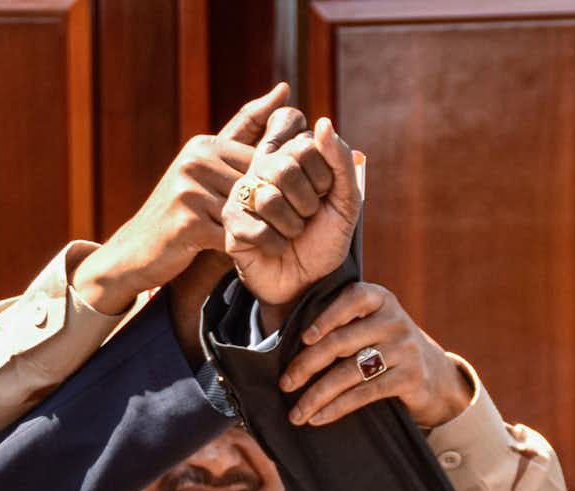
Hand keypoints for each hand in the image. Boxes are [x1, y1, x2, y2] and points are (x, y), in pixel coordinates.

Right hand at [74, 84, 292, 314]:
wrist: (138, 251)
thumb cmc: (185, 211)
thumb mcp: (212, 170)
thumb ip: (246, 135)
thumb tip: (285, 90)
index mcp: (206, 145)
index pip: (262, 159)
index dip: (283, 182)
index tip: (300, 199)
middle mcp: (195, 161)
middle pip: (257, 185)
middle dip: (279, 207)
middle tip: (301, 224)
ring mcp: (188, 190)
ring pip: (248, 212)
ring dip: (269, 230)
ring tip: (284, 242)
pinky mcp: (186, 222)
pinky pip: (233, 235)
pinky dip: (249, 247)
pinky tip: (259, 256)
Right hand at [222, 113, 361, 311]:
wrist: (306, 284)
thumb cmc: (323, 241)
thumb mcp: (345, 201)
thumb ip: (340, 162)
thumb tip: (322, 123)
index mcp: (289, 155)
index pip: (307, 144)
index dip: (324, 177)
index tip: (324, 195)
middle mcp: (261, 168)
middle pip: (286, 167)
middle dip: (308, 203)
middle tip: (306, 218)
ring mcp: (242, 193)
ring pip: (270, 199)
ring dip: (292, 227)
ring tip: (290, 234)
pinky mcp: (230, 222)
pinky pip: (258, 229)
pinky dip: (276, 245)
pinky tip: (275, 249)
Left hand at [280, 282, 472, 428]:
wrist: (437, 376)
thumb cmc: (386, 348)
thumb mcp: (372, 325)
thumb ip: (342, 325)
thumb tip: (286, 348)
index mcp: (380, 299)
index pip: (351, 299)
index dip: (326, 317)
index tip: (303, 339)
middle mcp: (394, 320)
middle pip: (341, 342)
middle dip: (307, 365)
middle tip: (285, 384)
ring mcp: (404, 349)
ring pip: (349, 372)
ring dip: (317, 395)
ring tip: (297, 413)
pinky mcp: (409, 378)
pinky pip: (364, 393)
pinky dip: (337, 407)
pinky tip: (319, 417)